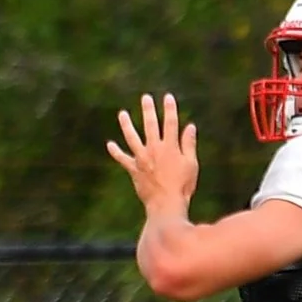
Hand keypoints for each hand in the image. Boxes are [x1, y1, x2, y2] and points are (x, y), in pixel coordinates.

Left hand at [108, 93, 198, 214]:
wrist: (166, 204)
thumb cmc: (183, 186)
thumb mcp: (191, 164)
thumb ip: (189, 144)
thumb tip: (190, 127)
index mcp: (170, 147)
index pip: (170, 123)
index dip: (169, 109)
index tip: (167, 97)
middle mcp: (154, 149)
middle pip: (150, 126)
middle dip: (148, 111)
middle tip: (145, 98)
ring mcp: (142, 159)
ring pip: (132, 138)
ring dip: (126, 125)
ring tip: (122, 114)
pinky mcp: (134, 170)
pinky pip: (122, 159)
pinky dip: (116, 152)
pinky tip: (110, 144)